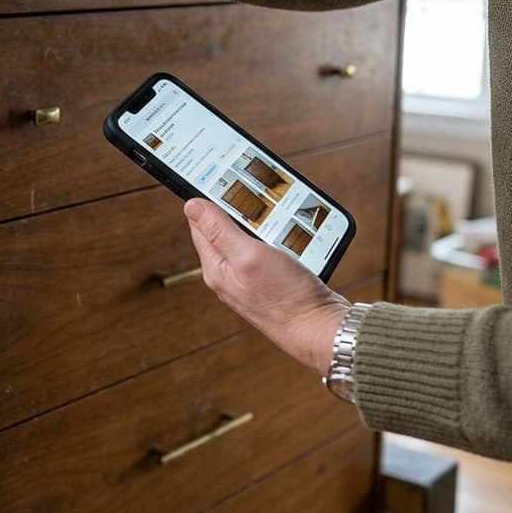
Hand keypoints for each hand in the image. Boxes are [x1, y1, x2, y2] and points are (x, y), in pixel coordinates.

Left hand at [185, 199, 350, 372]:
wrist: (320, 329)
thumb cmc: (286, 298)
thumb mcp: (248, 255)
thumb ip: (219, 231)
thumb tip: (191, 206)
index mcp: (216, 269)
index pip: (201, 225)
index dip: (210, 202)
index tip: (224, 182)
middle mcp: (230, 275)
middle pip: (227, 230)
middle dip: (243, 214)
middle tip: (260, 204)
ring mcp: (252, 280)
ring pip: (253, 239)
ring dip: (266, 228)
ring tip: (280, 225)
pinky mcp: (273, 282)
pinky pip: (272, 251)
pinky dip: (281, 241)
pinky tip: (292, 240)